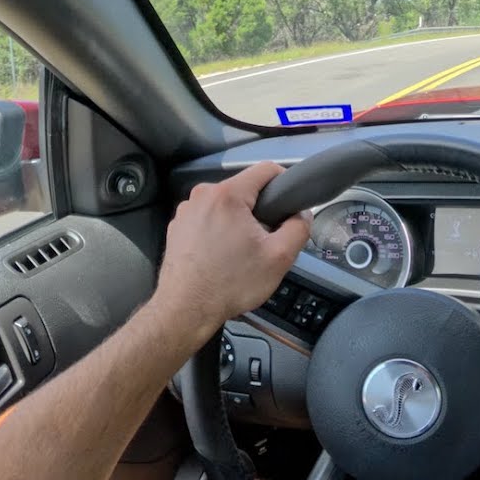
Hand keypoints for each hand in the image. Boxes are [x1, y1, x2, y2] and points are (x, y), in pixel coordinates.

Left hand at [156, 162, 310, 338]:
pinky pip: (209, 220)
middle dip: (260, 210)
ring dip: (239, 222)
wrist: (185, 310)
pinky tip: (223, 258)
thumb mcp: (280, 257)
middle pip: (245, 190)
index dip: (285, 181)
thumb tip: (301, 215)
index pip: (265, 169)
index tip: (290, 202)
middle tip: (266, 240)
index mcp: (227, 196)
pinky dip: (220, 233)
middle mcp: (202, 197)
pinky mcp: (177, 229)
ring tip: (243, 253)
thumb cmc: (228, 284)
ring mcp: (186, 213)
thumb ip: (299, 228)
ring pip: (226, 206)